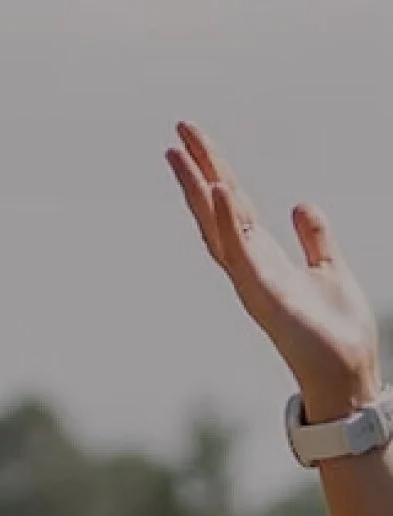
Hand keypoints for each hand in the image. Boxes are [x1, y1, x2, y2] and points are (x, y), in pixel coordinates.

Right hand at [166, 122, 382, 421]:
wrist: (344, 372)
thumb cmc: (337, 331)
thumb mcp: (329, 269)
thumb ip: (314, 237)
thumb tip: (302, 205)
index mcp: (265, 259)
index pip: (235, 208)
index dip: (216, 173)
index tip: (196, 143)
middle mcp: (250, 268)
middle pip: (217, 211)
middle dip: (198, 172)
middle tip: (178, 135)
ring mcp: (252, 281)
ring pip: (218, 226)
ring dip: (199, 189)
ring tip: (182, 153)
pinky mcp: (263, 294)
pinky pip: (239, 251)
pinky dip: (226, 221)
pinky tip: (218, 190)